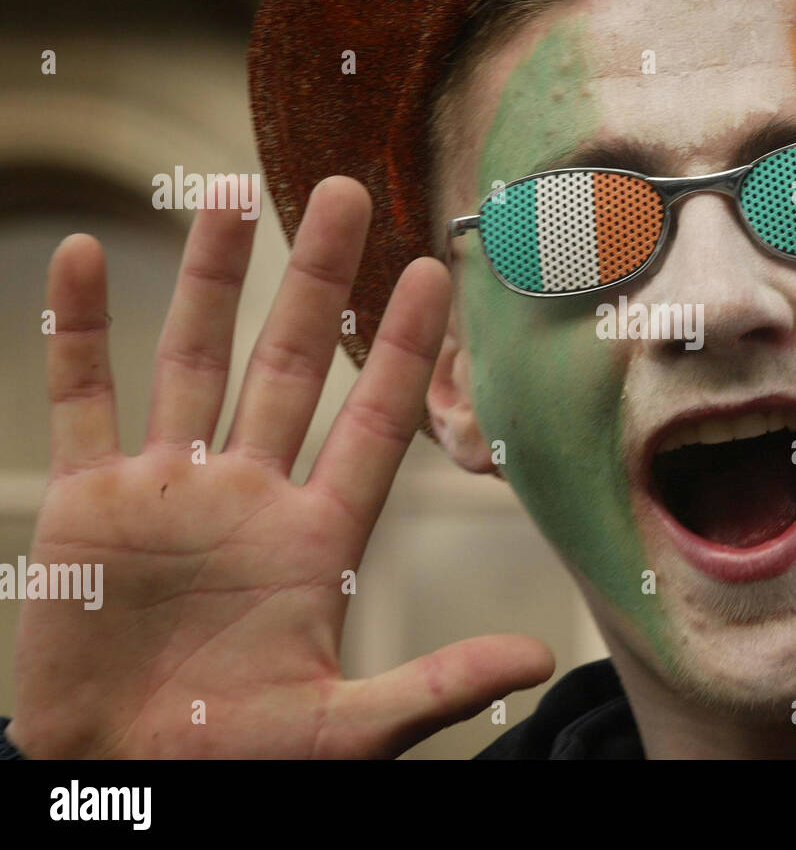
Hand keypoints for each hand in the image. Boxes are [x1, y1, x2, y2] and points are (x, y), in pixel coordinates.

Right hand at [8, 176, 553, 757]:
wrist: (125, 783)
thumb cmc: (239, 760)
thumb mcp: (346, 728)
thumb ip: (435, 683)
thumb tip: (540, 656)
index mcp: (317, 538)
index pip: (373, 419)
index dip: (403, 348)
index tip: (432, 272)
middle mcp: (250, 494)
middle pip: (289, 363)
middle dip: (314, 279)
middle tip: (343, 192)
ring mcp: (168, 491)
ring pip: (192, 360)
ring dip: (207, 280)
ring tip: (227, 197)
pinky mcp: (86, 505)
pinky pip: (81, 399)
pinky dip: (74, 332)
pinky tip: (78, 256)